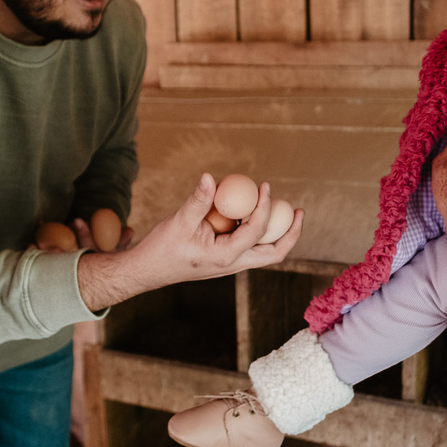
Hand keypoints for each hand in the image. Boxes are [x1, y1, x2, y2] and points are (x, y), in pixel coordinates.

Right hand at [76, 173, 302, 310]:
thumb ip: (198, 200)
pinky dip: (255, 230)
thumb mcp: (179, 222)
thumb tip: (210, 176)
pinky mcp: (224, 259)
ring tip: (280, 207)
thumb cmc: (162, 248)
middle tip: (298, 211)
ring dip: (276, 232)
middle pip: (274, 254)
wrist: (148, 270)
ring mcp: (230, 264)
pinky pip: (248, 246)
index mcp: (225, 258)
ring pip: (264, 253)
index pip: (256, 231)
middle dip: (291, 234)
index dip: (264, 206)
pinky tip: (248, 211)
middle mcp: (233, 264)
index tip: (264, 186)